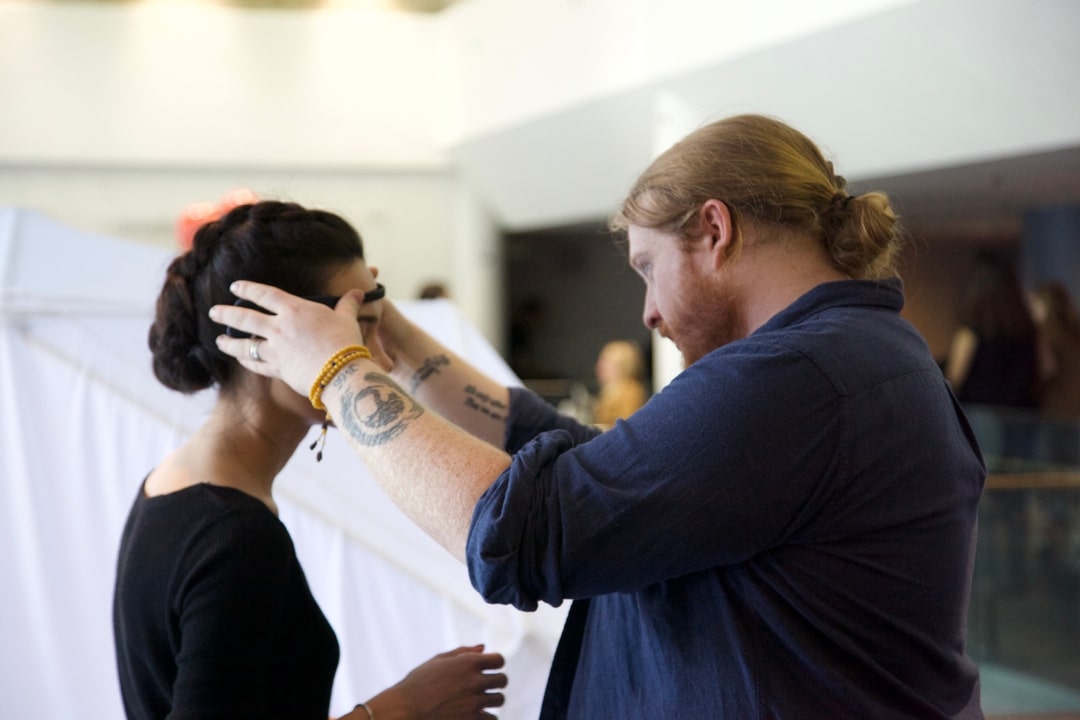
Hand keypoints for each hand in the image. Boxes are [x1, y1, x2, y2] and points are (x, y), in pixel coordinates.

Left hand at [209, 281, 368, 397]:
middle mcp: (279, 328)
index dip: (247, 289)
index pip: (264, 295)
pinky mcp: (277, 370)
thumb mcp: (347, 319)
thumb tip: (358, 293)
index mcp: (294, 309)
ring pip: (244, 345)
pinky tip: (240, 360)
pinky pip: (256, 365)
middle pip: (245, 319)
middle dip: (226, 314)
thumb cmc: (346, 342)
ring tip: (219, 340)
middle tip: (213, 312)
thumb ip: (347, 305)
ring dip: (229, 342)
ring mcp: (275, 350)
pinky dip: (246, 362)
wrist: (341, 373)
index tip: (235, 287)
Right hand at [371, 645, 506, 718]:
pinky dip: (486, 716)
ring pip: (499, 699)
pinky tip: (476, 712)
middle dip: (495, 681)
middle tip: (483, 684)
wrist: (406, 708)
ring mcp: (474, 702)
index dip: (495, 663)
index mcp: (468, 663)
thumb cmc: (419, 681)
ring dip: (491, 699)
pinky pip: (492, 718)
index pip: (499, 660)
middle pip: (502, 680)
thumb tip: (483, 648)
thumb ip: (463, 652)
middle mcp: (475, 681)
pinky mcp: (472, 719)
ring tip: (478, 699)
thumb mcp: (439, 660)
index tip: (488, 667)